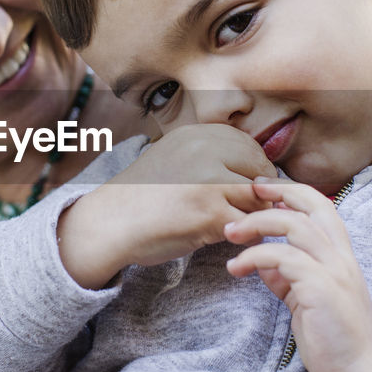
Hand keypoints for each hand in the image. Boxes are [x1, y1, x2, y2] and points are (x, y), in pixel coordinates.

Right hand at [58, 124, 275, 288]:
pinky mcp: (211, 213)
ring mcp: (209, 181)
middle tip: (242, 210)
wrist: (110, 223)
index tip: (246, 188)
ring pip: (258, 198)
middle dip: (259, 193)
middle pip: (260, 171)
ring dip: (251, 215)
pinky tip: (223, 237)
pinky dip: (242, 234)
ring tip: (232, 223)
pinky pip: (247, 224)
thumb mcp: (175, 157)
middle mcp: (205, 151)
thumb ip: (211, 157)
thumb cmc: (143, 197)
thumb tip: (261, 174)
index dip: (255, 170)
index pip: (250, 147)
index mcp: (197, 134)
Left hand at [223, 177, 371, 371]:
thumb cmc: (334, 342)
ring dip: (257, 223)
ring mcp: (333, 272)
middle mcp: (342, 259)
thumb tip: (263, 262)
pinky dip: (254, 256)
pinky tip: (236, 268)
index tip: (264, 190)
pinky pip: (282, 258)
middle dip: (276, 194)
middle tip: (244, 193)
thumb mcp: (307, 301)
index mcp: (342, 259)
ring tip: (229, 232)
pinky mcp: (320, 289)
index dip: (294, 193)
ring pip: (294, 226)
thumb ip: (288, 278)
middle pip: (312, 207)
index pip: (323, 209)